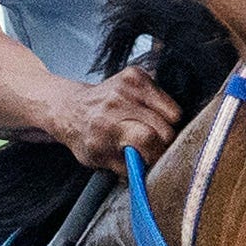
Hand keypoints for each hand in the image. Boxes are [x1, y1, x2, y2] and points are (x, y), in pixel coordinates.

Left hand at [56, 66, 183, 167]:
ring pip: (173, 114)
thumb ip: (128, 168)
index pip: (147, 138)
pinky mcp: (136, 74)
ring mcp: (127, 85)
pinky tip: (145, 113)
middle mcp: (117, 102)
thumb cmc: (87, 138)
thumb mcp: (101, 162)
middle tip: (149, 146)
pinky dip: (163, 110)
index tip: (153, 159)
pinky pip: (168, 99)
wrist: (72, 109)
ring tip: (146, 127)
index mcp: (106, 126)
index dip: (157, 153)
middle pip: (165, 129)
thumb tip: (153, 171)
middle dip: (163, 143)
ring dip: (165, 125)